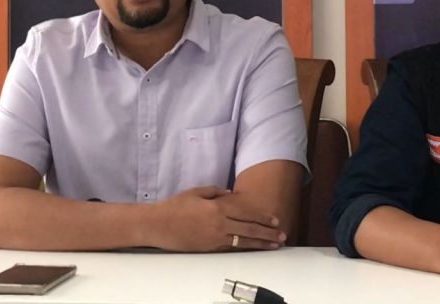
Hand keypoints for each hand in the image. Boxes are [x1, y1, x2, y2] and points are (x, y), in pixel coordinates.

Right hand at [148, 186, 285, 251]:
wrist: (158, 225)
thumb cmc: (175, 206)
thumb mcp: (196, 192)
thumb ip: (215, 191)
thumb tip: (229, 194)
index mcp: (218, 207)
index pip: (247, 212)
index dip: (263, 217)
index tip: (275, 220)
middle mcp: (219, 224)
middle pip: (249, 229)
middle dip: (268, 233)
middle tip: (281, 236)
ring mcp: (215, 238)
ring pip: (243, 241)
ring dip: (260, 244)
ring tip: (273, 245)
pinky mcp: (209, 248)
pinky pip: (230, 248)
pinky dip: (243, 247)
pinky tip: (252, 248)